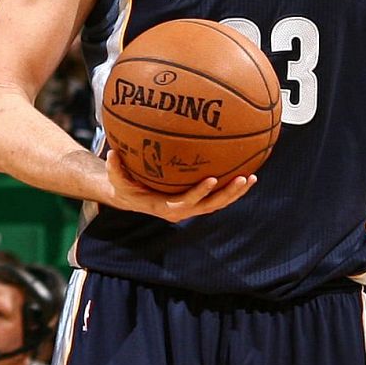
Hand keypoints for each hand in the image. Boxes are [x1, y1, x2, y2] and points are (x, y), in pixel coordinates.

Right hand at [104, 150, 254, 221]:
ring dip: (236, 192)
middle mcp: (183, 210)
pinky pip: (219, 197)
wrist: (133, 197)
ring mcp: (193, 207)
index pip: (186, 202)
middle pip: (210, 205)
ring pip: (219, 203)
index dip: (200, 193)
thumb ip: (115, 169)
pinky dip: (233, 189)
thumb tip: (112, 153)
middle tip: (243, 178)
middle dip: (228, 194)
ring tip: (252, 177)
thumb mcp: (117, 180)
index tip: (213, 179)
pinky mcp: (199, 202)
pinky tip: (248, 173)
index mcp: (165, 207)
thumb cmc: (126, 186)